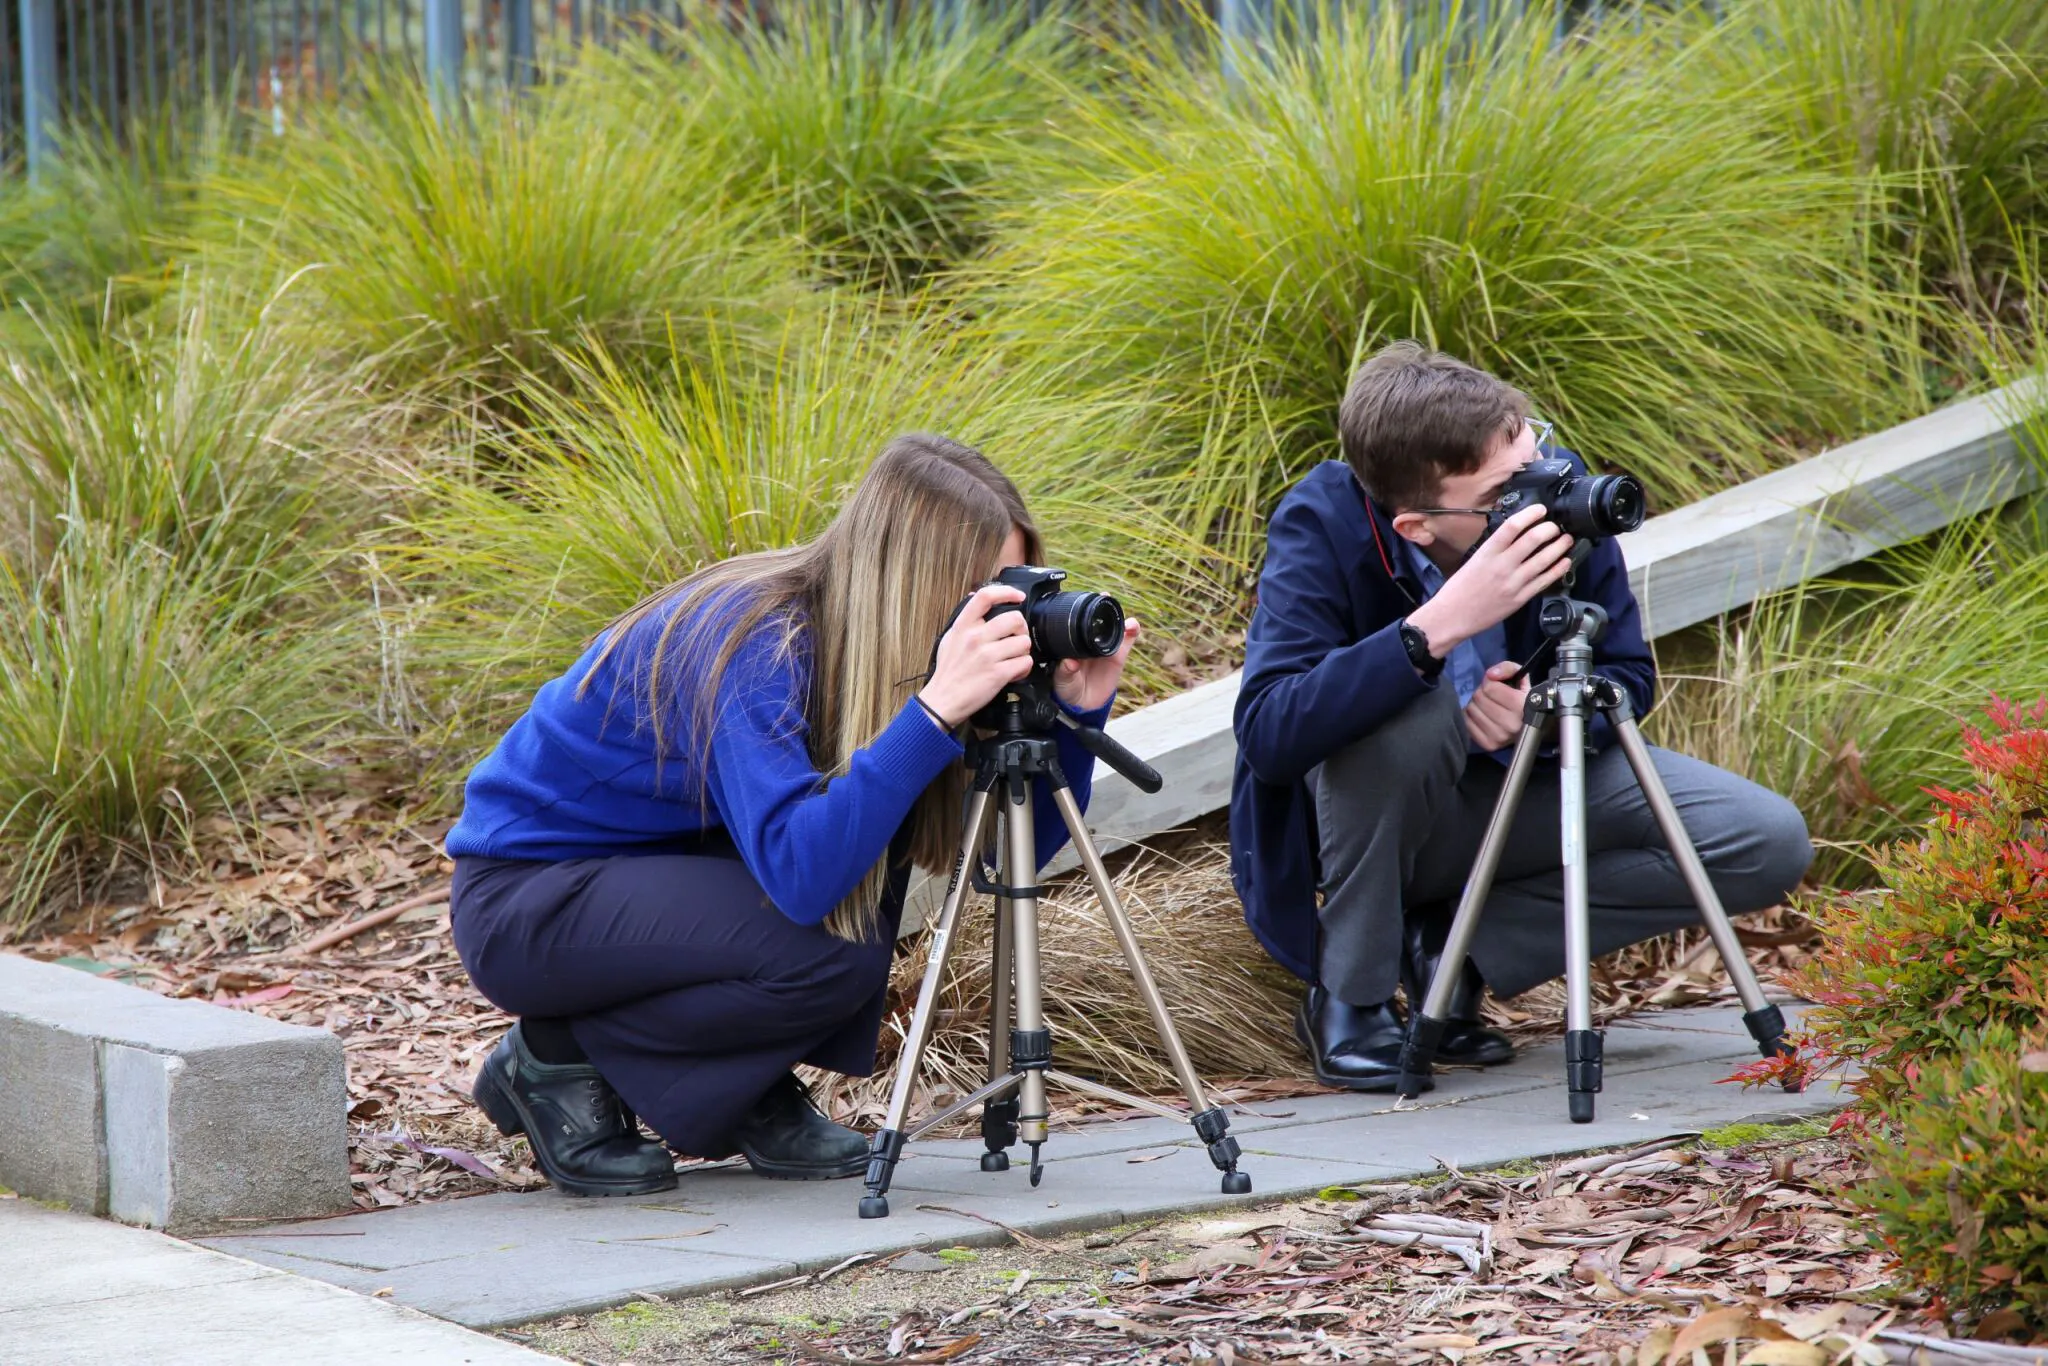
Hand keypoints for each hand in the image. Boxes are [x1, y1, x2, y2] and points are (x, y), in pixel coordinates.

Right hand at [918, 584, 1033, 727]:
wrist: (943, 700)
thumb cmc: (948, 671)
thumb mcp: (949, 639)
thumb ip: (964, 619)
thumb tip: (974, 597)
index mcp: (963, 626)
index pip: (985, 596)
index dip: (1006, 592)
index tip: (1017, 596)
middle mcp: (975, 638)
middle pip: (1014, 618)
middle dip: (1021, 629)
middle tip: (1017, 637)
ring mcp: (987, 656)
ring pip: (1023, 642)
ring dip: (1023, 651)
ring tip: (1014, 658)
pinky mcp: (997, 674)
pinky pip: (1025, 662)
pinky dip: (1024, 667)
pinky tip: (1014, 671)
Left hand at [1053, 617, 1139, 711]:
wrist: (1083, 704)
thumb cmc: (1068, 688)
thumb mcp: (1063, 680)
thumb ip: (1065, 672)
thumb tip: (1069, 663)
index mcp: (1072, 643)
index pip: (1077, 624)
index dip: (1082, 614)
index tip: (1084, 608)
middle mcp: (1089, 641)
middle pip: (1098, 621)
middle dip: (1104, 611)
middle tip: (1106, 605)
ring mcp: (1105, 647)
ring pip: (1114, 628)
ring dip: (1121, 620)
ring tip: (1127, 621)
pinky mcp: (1118, 655)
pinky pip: (1126, 641)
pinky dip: (1132, 630)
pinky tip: (1133, 626)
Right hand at [1405, 504, 1572, 656]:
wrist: (1452, 616)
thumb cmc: (1459, 589)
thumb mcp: (1474, 560)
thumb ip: (1496, 548)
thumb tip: (1518, 535)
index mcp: (1487, 553)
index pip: (1513, 526)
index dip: (1531, 514)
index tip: (1540, 510)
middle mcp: (1502, 565)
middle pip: (1533, 539)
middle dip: (1550, 529)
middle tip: (1555, 526)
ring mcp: (1513, 583)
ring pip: (1545, 559)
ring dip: (1560, 546)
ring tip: (1566, 540)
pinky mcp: (1521, 598)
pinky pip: (1545, 580)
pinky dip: (1559, 569)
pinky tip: (1565, 561)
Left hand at [1464, 660, 1529, 750]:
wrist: (1529, 725)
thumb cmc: (1522, 699)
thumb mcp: (1520, 677)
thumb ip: (1507, 668)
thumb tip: (1490, 675)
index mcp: (1521, 706)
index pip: (1490, 687)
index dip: (1490, 682)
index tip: (1496, 685)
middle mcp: (1511, 724)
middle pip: (1478, 698)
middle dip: (1482, 693)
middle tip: (1491, 697)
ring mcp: (1499, 737)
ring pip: (1471, 710)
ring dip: (1476, 705)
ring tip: (1488, 706)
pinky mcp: (1489, 745)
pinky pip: (1467, 724)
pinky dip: (1471, 717)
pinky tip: (1482, 716)